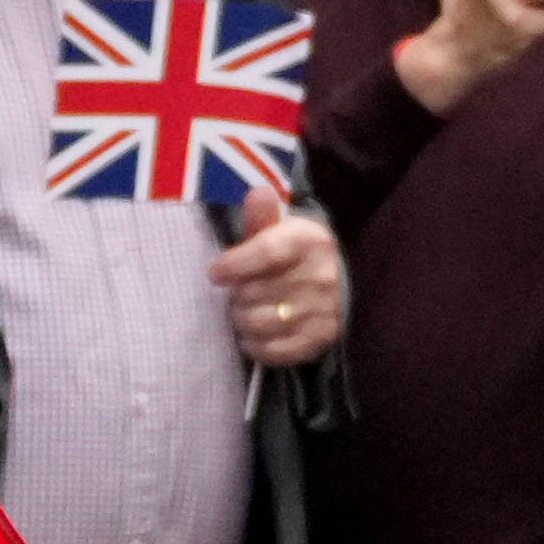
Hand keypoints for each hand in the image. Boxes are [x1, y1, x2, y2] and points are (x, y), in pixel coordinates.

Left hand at [204, 189, 342, 366]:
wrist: (328, 282)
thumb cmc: (288, 254)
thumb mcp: (275, 230)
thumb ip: (261, 216)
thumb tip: (258, 192)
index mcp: (311, 240)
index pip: (268, 253)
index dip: (235, 265)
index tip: (215, 273)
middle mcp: (323, 275)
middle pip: (257, 292)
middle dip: (236, 296)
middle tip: (235, 294)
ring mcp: (325, 309)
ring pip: (262, 323)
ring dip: (242, 321)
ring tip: (242, 313)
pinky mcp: (322, 338)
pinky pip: (277, 351)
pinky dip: (256, 346)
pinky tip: (252, 336)